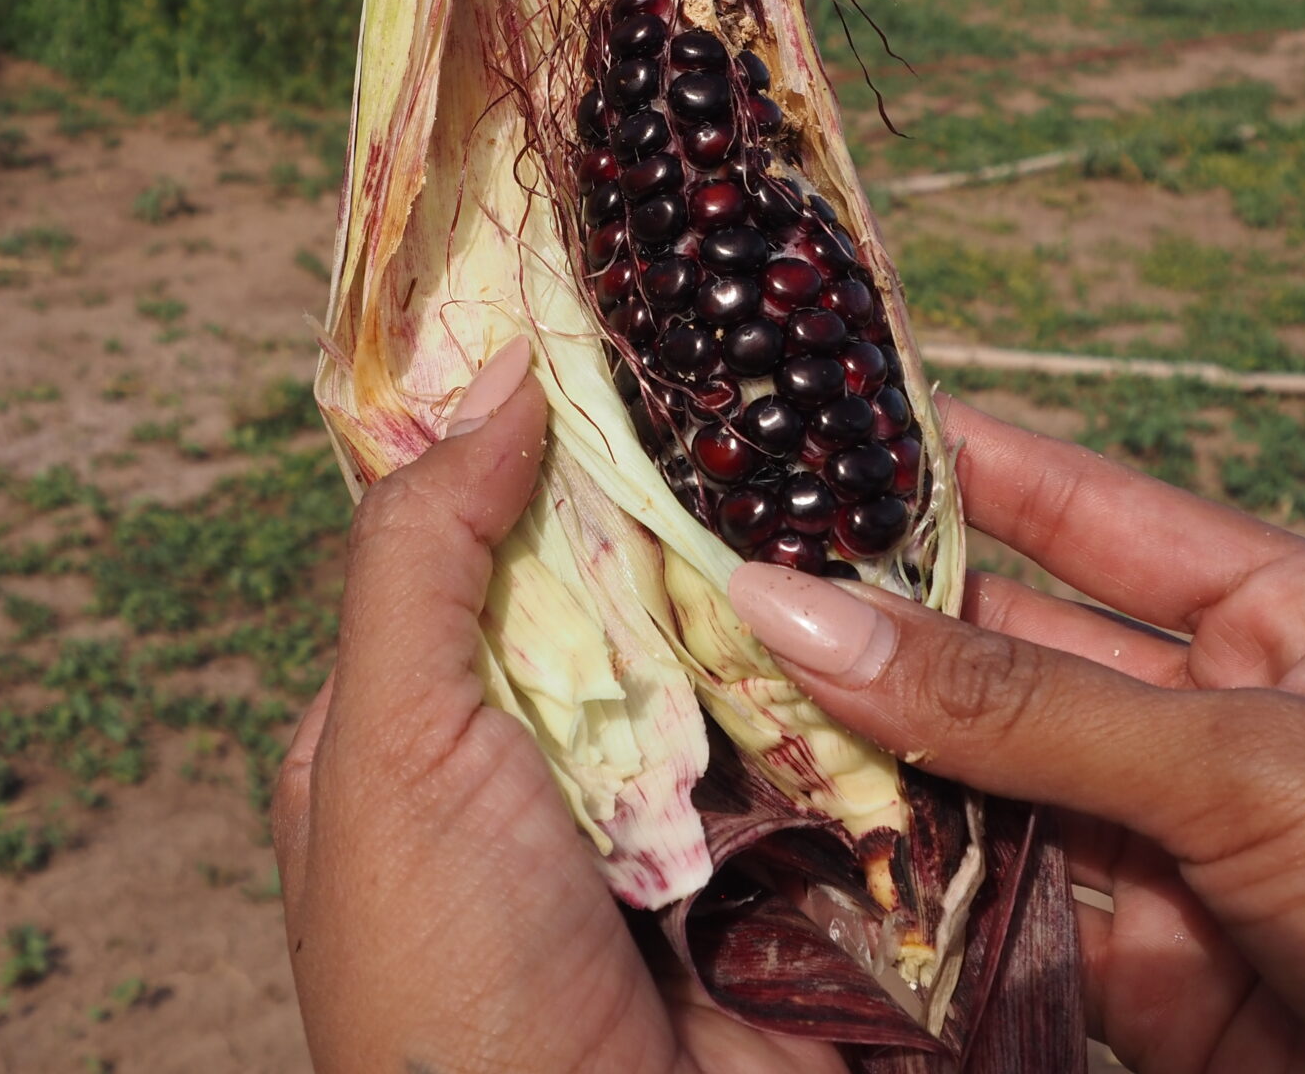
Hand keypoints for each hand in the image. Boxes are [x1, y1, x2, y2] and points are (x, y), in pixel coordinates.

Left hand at [272, 342, 842, 1073]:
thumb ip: (425, 555)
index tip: (637, 317)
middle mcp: (551, 767)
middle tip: (788, 379)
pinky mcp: (794, 881)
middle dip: (704, 511)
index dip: (554, 437)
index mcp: (423, 729)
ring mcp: (678, 826)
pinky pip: (844, 754)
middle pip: (637, 589)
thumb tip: (496, 369)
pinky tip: (918, 596)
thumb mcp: (386, 747)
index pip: (488, 539)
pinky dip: (877, 697)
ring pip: (751, 658)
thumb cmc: (443, 986)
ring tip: (873, 459)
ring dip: (801, 597)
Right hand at [726, 395, 1304, 1072]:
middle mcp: (1223, 725)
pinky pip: (1000, 928)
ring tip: (709, 712)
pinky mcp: (1154, 994)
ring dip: (868, 770)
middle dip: (869, 632)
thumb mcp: (1263, 765)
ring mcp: (1183, 863)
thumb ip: (1023, 709)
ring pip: (987, 795)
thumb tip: (796, 608)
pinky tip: (794, 857)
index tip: (793, 415)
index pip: (1079, 510)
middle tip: (699, 585)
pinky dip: (905, 905)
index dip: (946, 465)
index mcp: (1288, 615)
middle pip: (1009, 659)